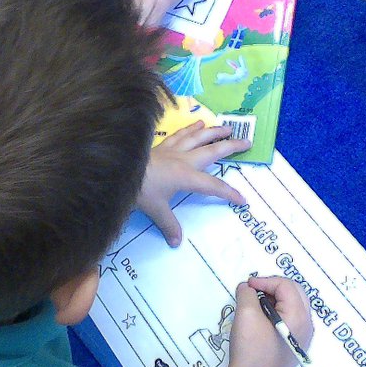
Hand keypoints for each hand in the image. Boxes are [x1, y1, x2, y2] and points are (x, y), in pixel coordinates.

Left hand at [137, 122, 250, 246]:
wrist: (118, 168)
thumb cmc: (140, 190)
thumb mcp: (156, 210)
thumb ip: (169, 225)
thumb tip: (176, 243)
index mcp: (187, 176)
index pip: (214, 187)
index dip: (230, 193)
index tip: (243, 200)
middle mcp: (184, 159)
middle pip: (213, 151)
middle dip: (231, 147)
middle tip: (248, 141)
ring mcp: (173, 149)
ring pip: (198, 137)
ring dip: (214, 131)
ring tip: (228, 127)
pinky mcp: (161, 145)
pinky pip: (180, 134)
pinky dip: (190, 128)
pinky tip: (198, 123)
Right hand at [216, 276, 313, 366]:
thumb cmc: (250, 349)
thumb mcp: (245, 315)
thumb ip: (247, 293)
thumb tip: (248, 288)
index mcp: (299, 317)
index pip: (286, 286)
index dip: (265, 281)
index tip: (247, 285)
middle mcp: (307, 326)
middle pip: (295, 293)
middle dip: (274, 287)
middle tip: (254, 290)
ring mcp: (302, 338)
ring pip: (294, 306)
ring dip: (276, 299)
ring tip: (256, 303)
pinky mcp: (294, 346)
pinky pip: (291, 320)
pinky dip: (277, 312)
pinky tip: (261, 318)